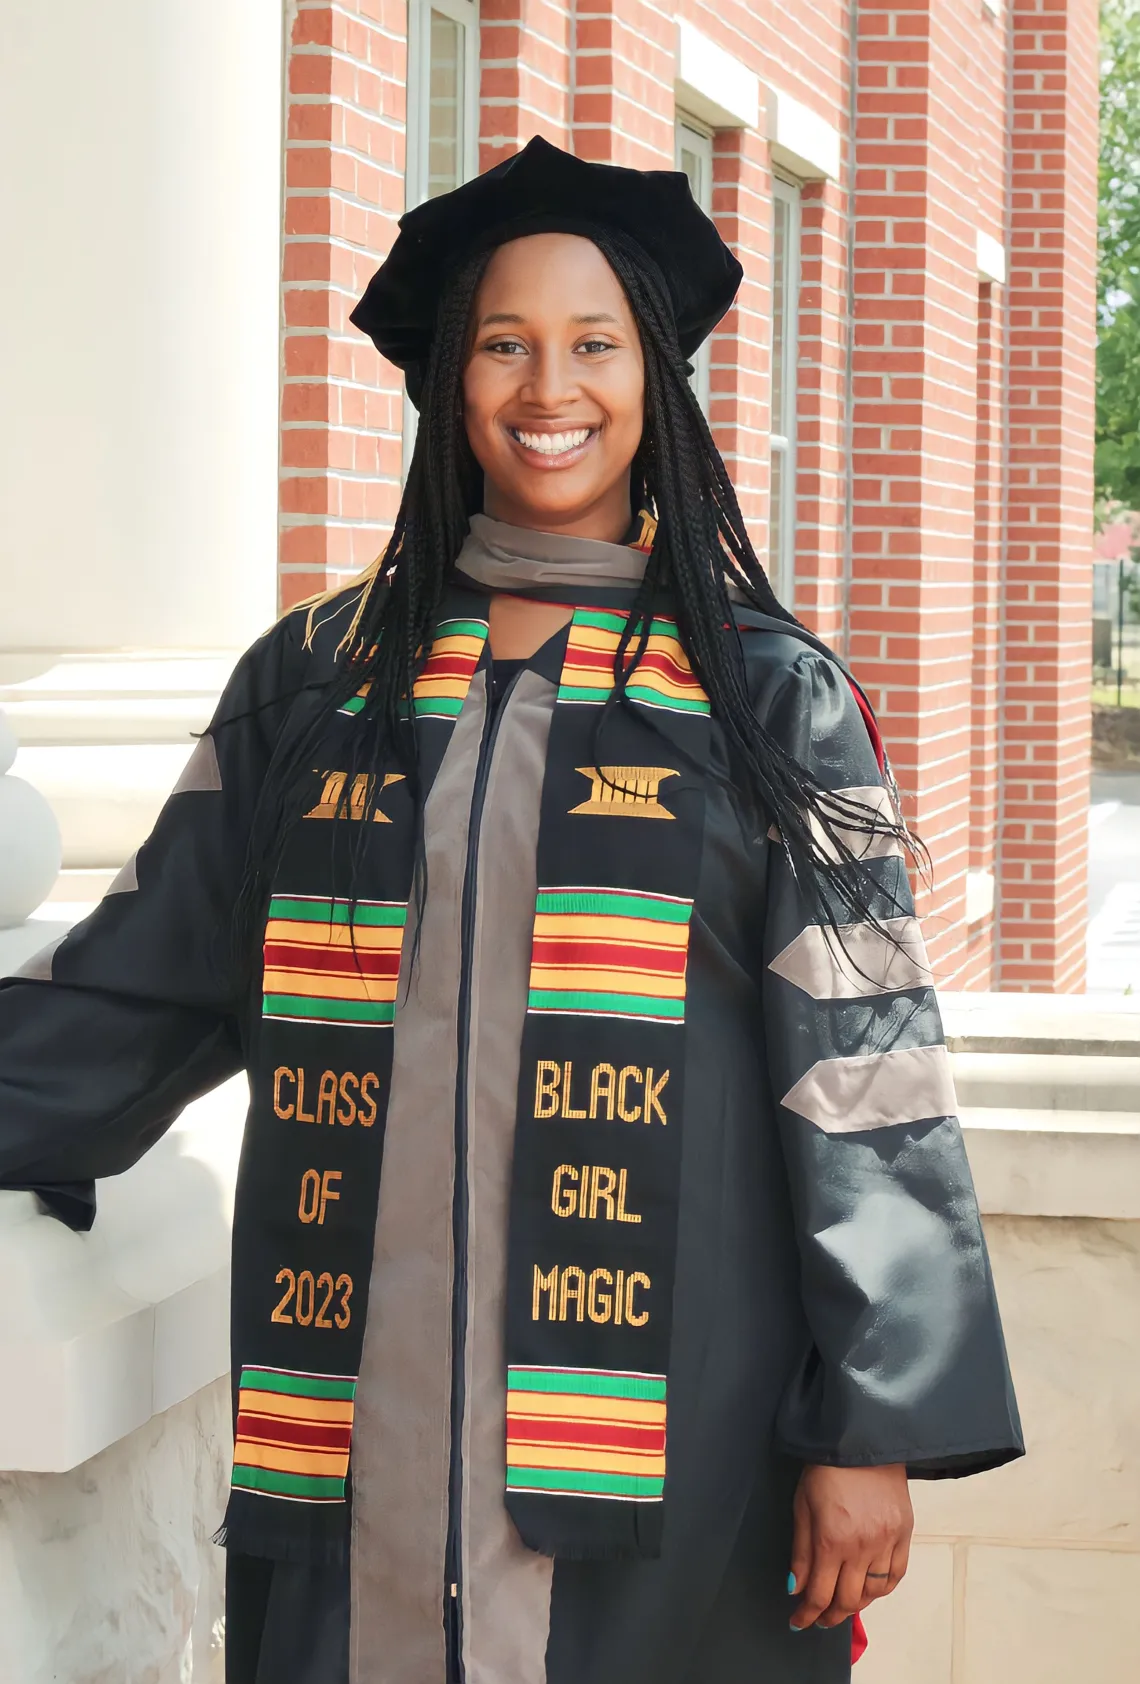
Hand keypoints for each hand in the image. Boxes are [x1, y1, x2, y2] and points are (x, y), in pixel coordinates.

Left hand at [788, 1463, 911, 1630]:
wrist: (862, 1439)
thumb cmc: (824, 1469)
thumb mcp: (802, 1505)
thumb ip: (801, 1550)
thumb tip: (795, 1588)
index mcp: (831, 1540)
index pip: (819, 1594)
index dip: (807, 1615)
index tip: (798, 1623)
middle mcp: (861, 1547)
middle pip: (848, 1600)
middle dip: (830, 1615)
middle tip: (819, 1618)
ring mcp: (887, 1541)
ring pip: (873, 1593)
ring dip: (856, 1605)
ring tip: (843, 1604)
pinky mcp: (905, 1533)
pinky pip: (896, 1575)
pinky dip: (882, 1589)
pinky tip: (870, 1590)